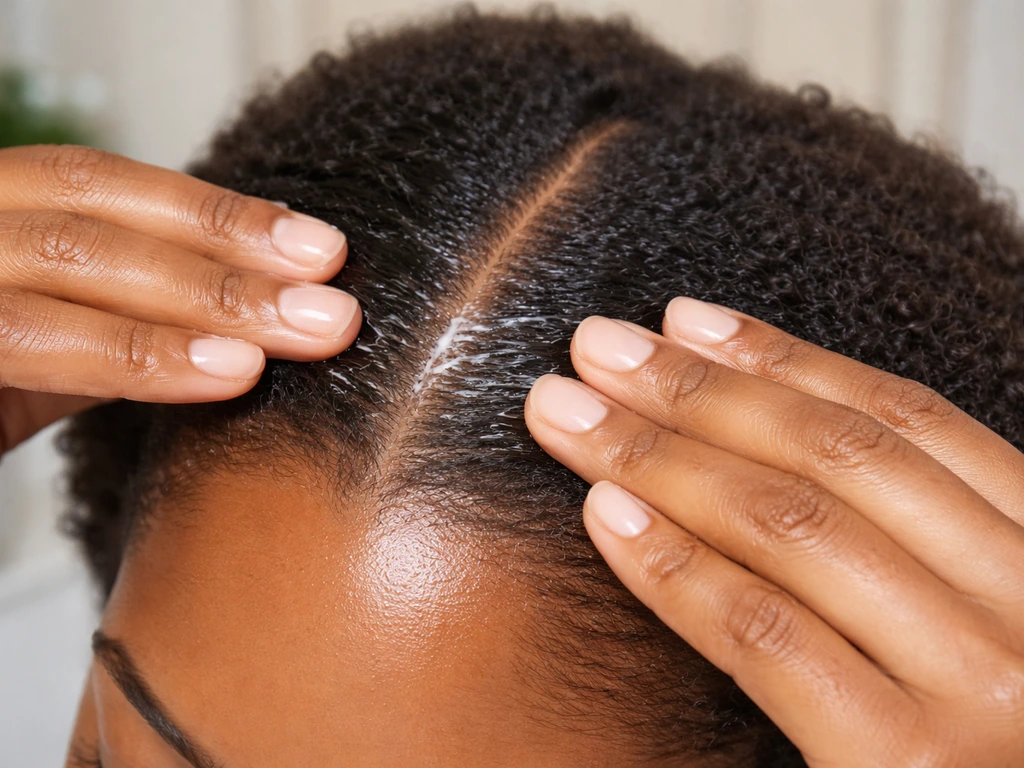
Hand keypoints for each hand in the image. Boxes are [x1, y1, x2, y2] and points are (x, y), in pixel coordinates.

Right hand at [0, 145, 360, 457]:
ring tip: (296, 336)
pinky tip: (221, 374)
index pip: (111, 189)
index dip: (219, 213)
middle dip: (231, 262)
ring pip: (71, 266)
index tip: (323, 249)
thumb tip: (255, 318)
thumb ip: (127, 314)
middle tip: (337, 305)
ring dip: (201, 302)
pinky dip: (135, 357)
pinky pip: (31, 343)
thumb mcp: (51, 334)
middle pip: (103, 222)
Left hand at [525, 297, 1023, 766]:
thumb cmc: (991, 749)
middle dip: (700, 389)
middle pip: (840, 459)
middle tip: (597, 344)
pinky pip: (768, 636)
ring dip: (660, 454)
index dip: (788, 359)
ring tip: (568, 410)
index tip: (687, 319)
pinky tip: (603, 514)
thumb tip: (776, 454)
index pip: (911, 426)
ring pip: (796, 527)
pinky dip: (677, 567)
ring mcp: (991, 699)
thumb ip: (925, 560)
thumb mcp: (994, 636)